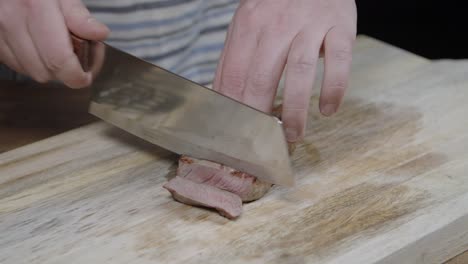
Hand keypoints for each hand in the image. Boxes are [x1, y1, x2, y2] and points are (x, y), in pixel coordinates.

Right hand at [0, 0, 108, 87]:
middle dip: (66, 70)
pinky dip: (32, 62)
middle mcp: (12, 21)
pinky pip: (17, 65)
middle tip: (76, 55)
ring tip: (56, 48)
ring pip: (31, 72)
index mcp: (35, 8)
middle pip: (46, 71)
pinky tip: (39, 47)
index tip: (86, 75)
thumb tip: (99, 33)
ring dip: (48, 67)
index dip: (77, 75)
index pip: (59, 59)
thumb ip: (79, 17)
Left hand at [213, 0, 356, 141]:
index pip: (234, 74)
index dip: (233, 108)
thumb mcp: (249, 21)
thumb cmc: (278, 4)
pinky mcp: (339, 26)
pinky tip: (328, 109)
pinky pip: (338, 61)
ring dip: (296, 110)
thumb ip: (236, 55)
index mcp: (248, 25)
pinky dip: (334, 89)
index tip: (235, 132)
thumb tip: (221, 96)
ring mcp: (309, 24)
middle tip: (262, 142)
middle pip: (261, 77)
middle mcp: (276, 25)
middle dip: (259, 116)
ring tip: (294, 135)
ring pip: (298, 72)